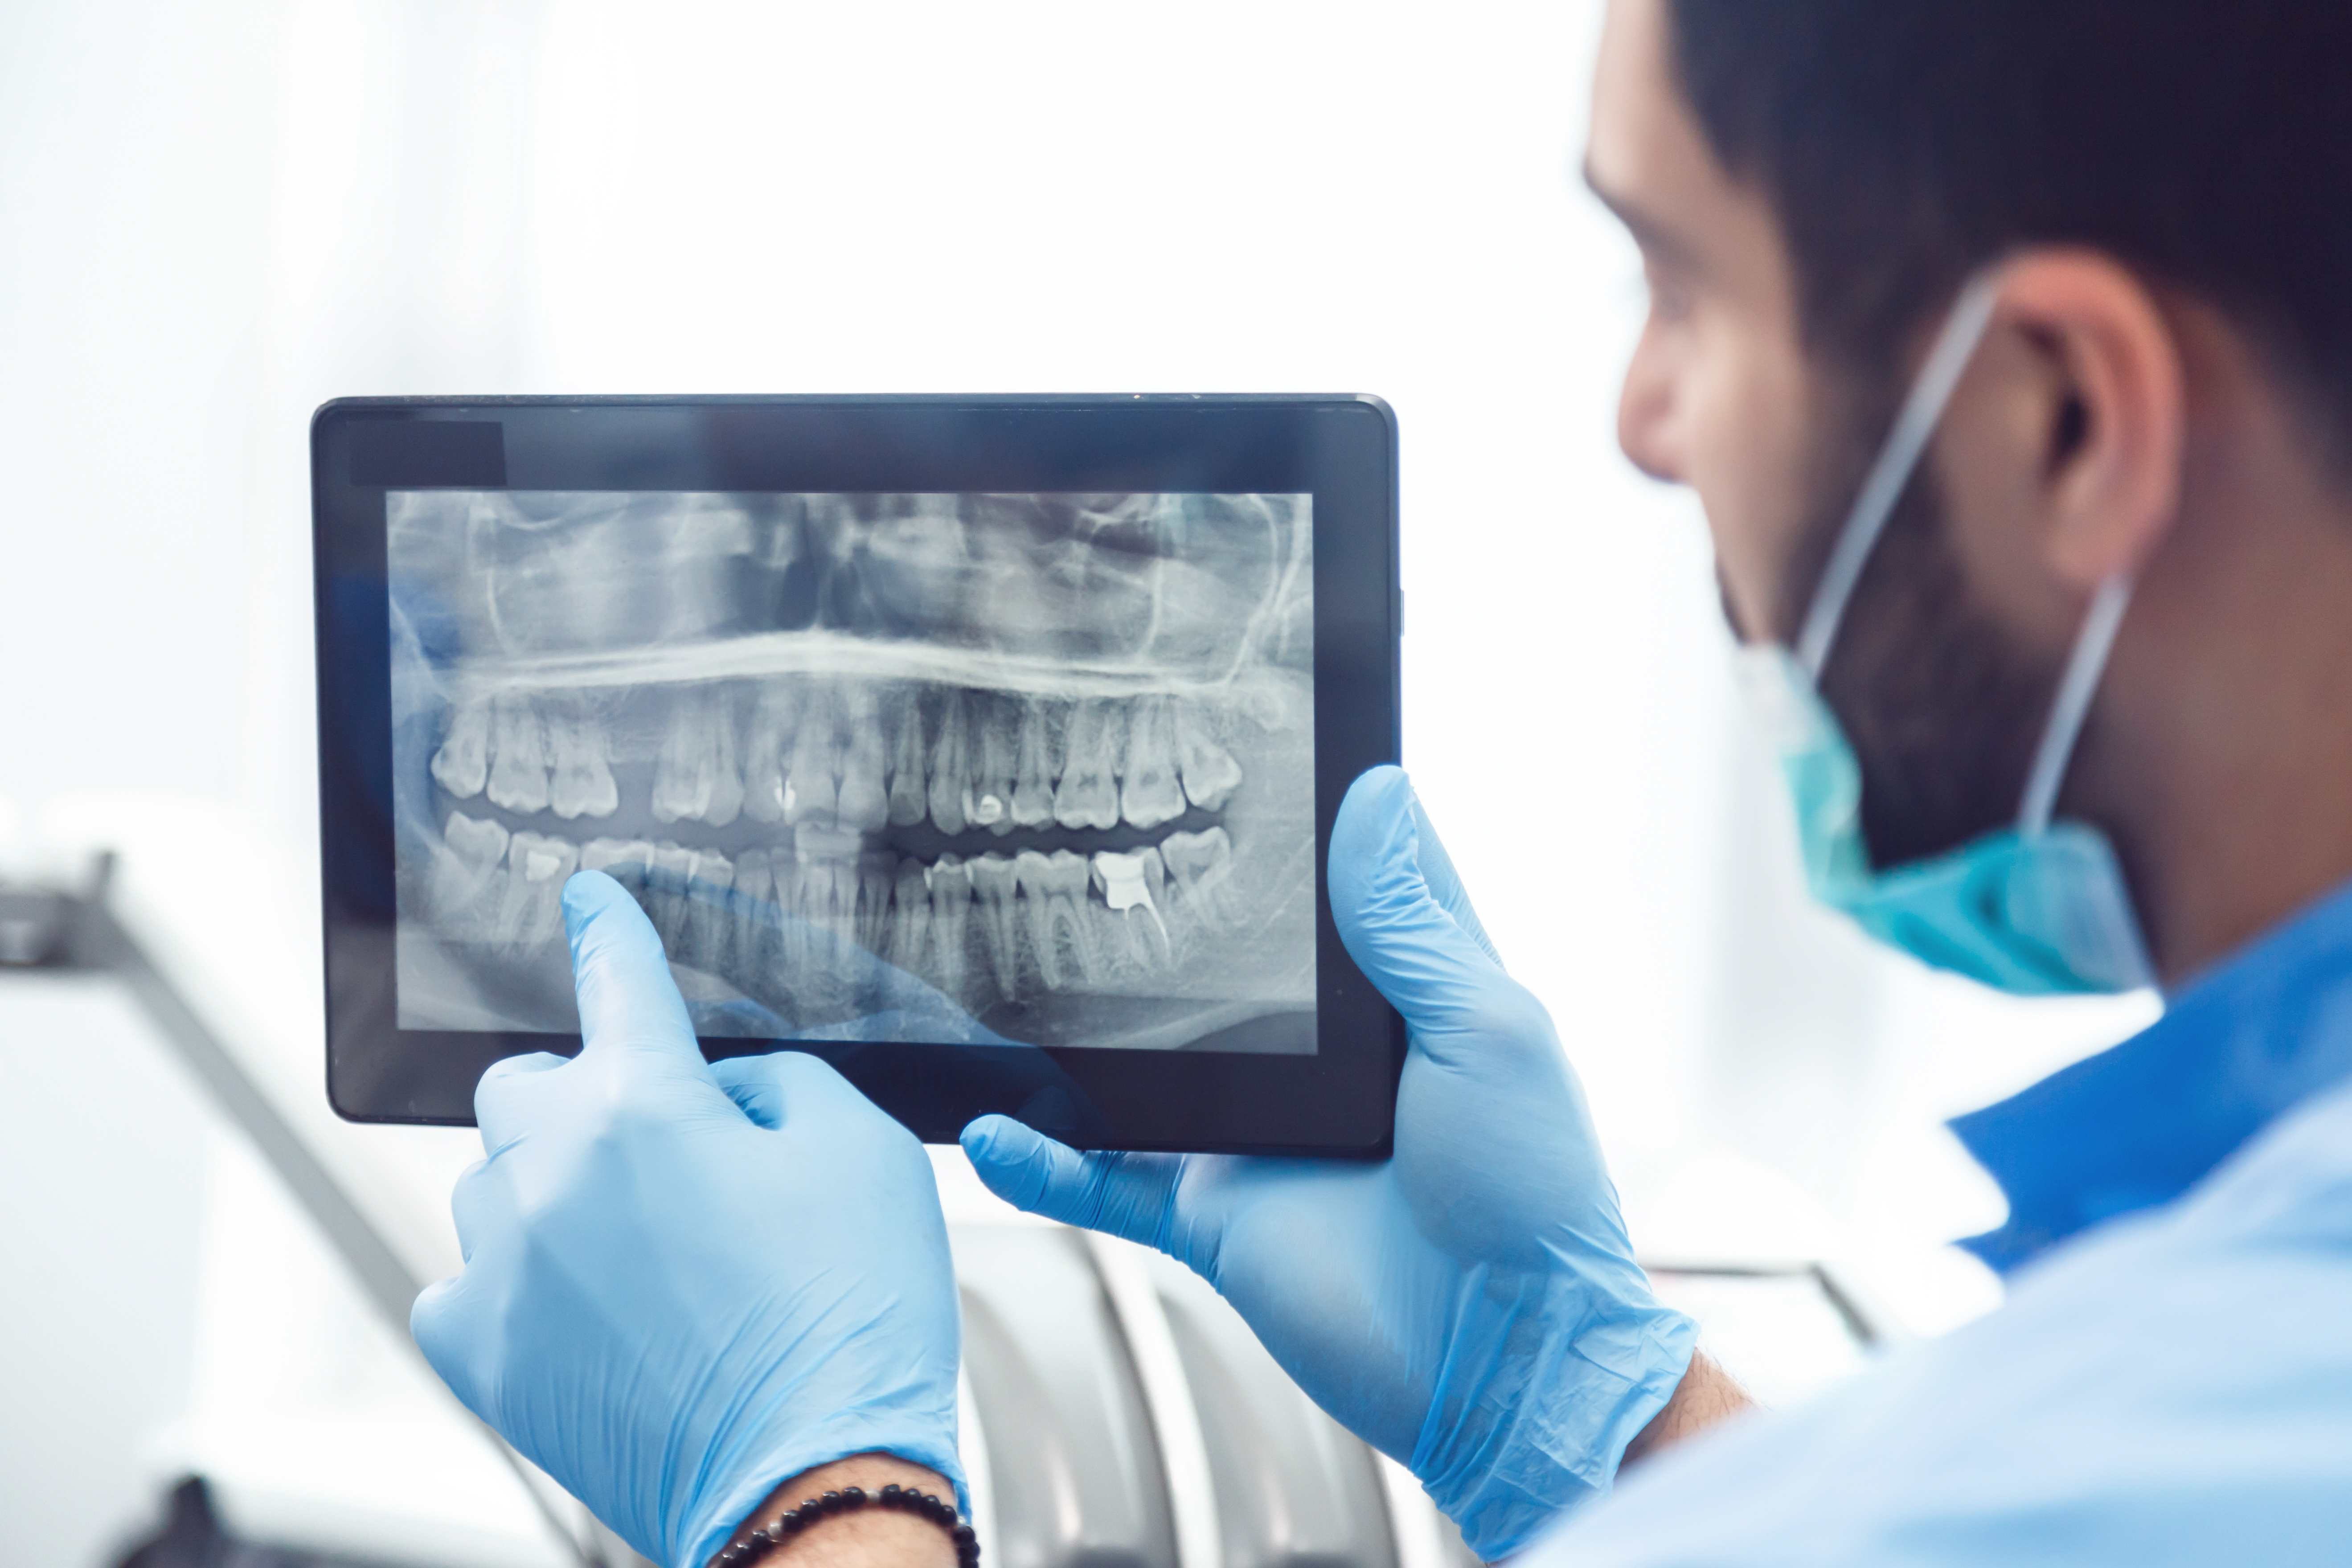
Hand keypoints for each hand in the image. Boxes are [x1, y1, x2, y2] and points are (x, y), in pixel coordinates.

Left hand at [412, 872, 964, 1567]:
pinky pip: (461, 1281)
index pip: (616, 979)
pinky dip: (512, 1278)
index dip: (607, 928)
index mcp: (646, 1107)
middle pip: (526, 1084)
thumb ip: (777, 1083)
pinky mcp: (485, 1357)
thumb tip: (720, 1089)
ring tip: (640, 1249)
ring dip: (551, 1188)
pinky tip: (579, 1303)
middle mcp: (553, 1176)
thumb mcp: (860, 1151)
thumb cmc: (848, 1322)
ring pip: (492, 1182)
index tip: (589, 900)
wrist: (816, 1475)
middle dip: (584, 1090)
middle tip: (661, 1146)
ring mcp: (507, 1269)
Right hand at [961, 766, 1695, 1559]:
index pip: (1344, 886)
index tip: (1245, 744)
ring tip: (998, 976)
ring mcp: (1258, 1135)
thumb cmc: (1531, 1193)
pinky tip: (992, 1129)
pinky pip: (1110, 1180)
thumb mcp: (1487, 1030)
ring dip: (1074, 1036)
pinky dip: (1047, 1160)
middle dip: (1157, 914)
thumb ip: (1413, 923)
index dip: (1302, 821)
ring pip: (1143, 1070)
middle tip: (1084, 841)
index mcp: (1400, 1001)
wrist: (1505, 1357)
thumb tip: (1377, 792)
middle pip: (1224, 970)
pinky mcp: (1215, 1214)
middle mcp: (1321, 1062)